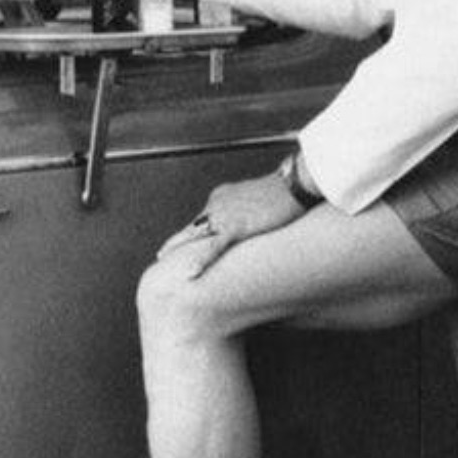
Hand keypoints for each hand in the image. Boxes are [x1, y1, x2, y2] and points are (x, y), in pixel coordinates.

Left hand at [156, 171, 306, 277]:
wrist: (296, 183)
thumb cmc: (286, 191)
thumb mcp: (261, 199)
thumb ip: (247, 211)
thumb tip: (249, 225)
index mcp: (222, 196)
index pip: (203, 218)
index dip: (192, 233)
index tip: (181, 243)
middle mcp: (218, 204)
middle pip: (193, 228)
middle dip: (176, 244)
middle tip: (161, 257)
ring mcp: (225, 215)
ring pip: (196, 237)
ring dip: (181, 252)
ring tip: (167, 268)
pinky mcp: (236, 226)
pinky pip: (213, 246)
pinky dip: (201, 260)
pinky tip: (190, 273)